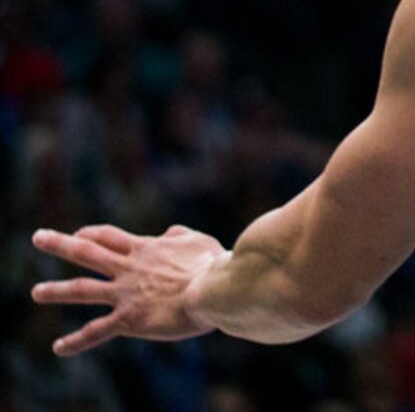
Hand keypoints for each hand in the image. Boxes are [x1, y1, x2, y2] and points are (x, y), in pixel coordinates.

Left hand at [33, 222, 223, 355]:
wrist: (213, 289)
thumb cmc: (212, 264)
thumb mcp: (197, 240)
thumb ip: (179, 235)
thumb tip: (169, 233)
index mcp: (145, 248)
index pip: (109, 236)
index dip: (91, 233)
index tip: (78, 233)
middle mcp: (129, 268)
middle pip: (87, 252)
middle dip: (60, 244)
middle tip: (38, 237)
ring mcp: (126, 293)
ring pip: (83, 289)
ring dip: (57, 290)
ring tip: (37, 292)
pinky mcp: (129, 319)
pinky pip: (97, 331)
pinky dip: (76, 341)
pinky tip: (58, 347)